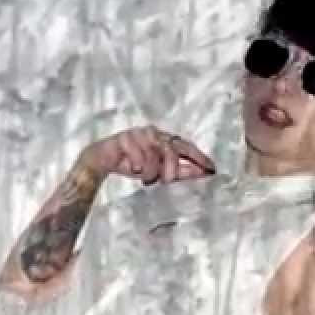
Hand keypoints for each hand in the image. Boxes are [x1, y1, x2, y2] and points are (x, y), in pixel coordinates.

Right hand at [77, 126, 214, 185]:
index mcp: (163, 139)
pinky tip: (134, 169)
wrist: (102, 159)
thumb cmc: (132, 163)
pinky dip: (138, 164)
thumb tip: (202, 173)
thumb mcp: (158, 171)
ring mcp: (139, 133)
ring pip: (155, 154)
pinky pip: (138, 154)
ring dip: (151, 170)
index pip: (185, 146)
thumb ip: (179, 171)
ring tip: (145, 178)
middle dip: (171, 168)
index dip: (198, 157)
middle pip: (171, 149)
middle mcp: (153, 133)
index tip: (212, 169)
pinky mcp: (125, 137)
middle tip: (167, 181)